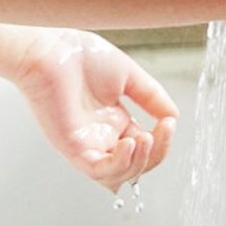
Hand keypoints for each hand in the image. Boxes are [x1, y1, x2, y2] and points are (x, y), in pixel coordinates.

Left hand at [13, 29, 177, 191]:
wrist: (51, 49)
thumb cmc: (80, 56)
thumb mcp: (130, 77)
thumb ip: (152, 98)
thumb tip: (174, 117)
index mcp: (114, 122)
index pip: (145, 148)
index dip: (162, 141)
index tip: (169, 121)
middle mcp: (101, 137)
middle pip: (135, 167)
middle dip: (156, 153)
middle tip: (164, 129)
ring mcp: (86, 144)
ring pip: (117, 176)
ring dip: (139, 163)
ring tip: (147, 139)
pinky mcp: (70, 147)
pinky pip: (97, 170)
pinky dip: (119, 163)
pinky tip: (130, 143)